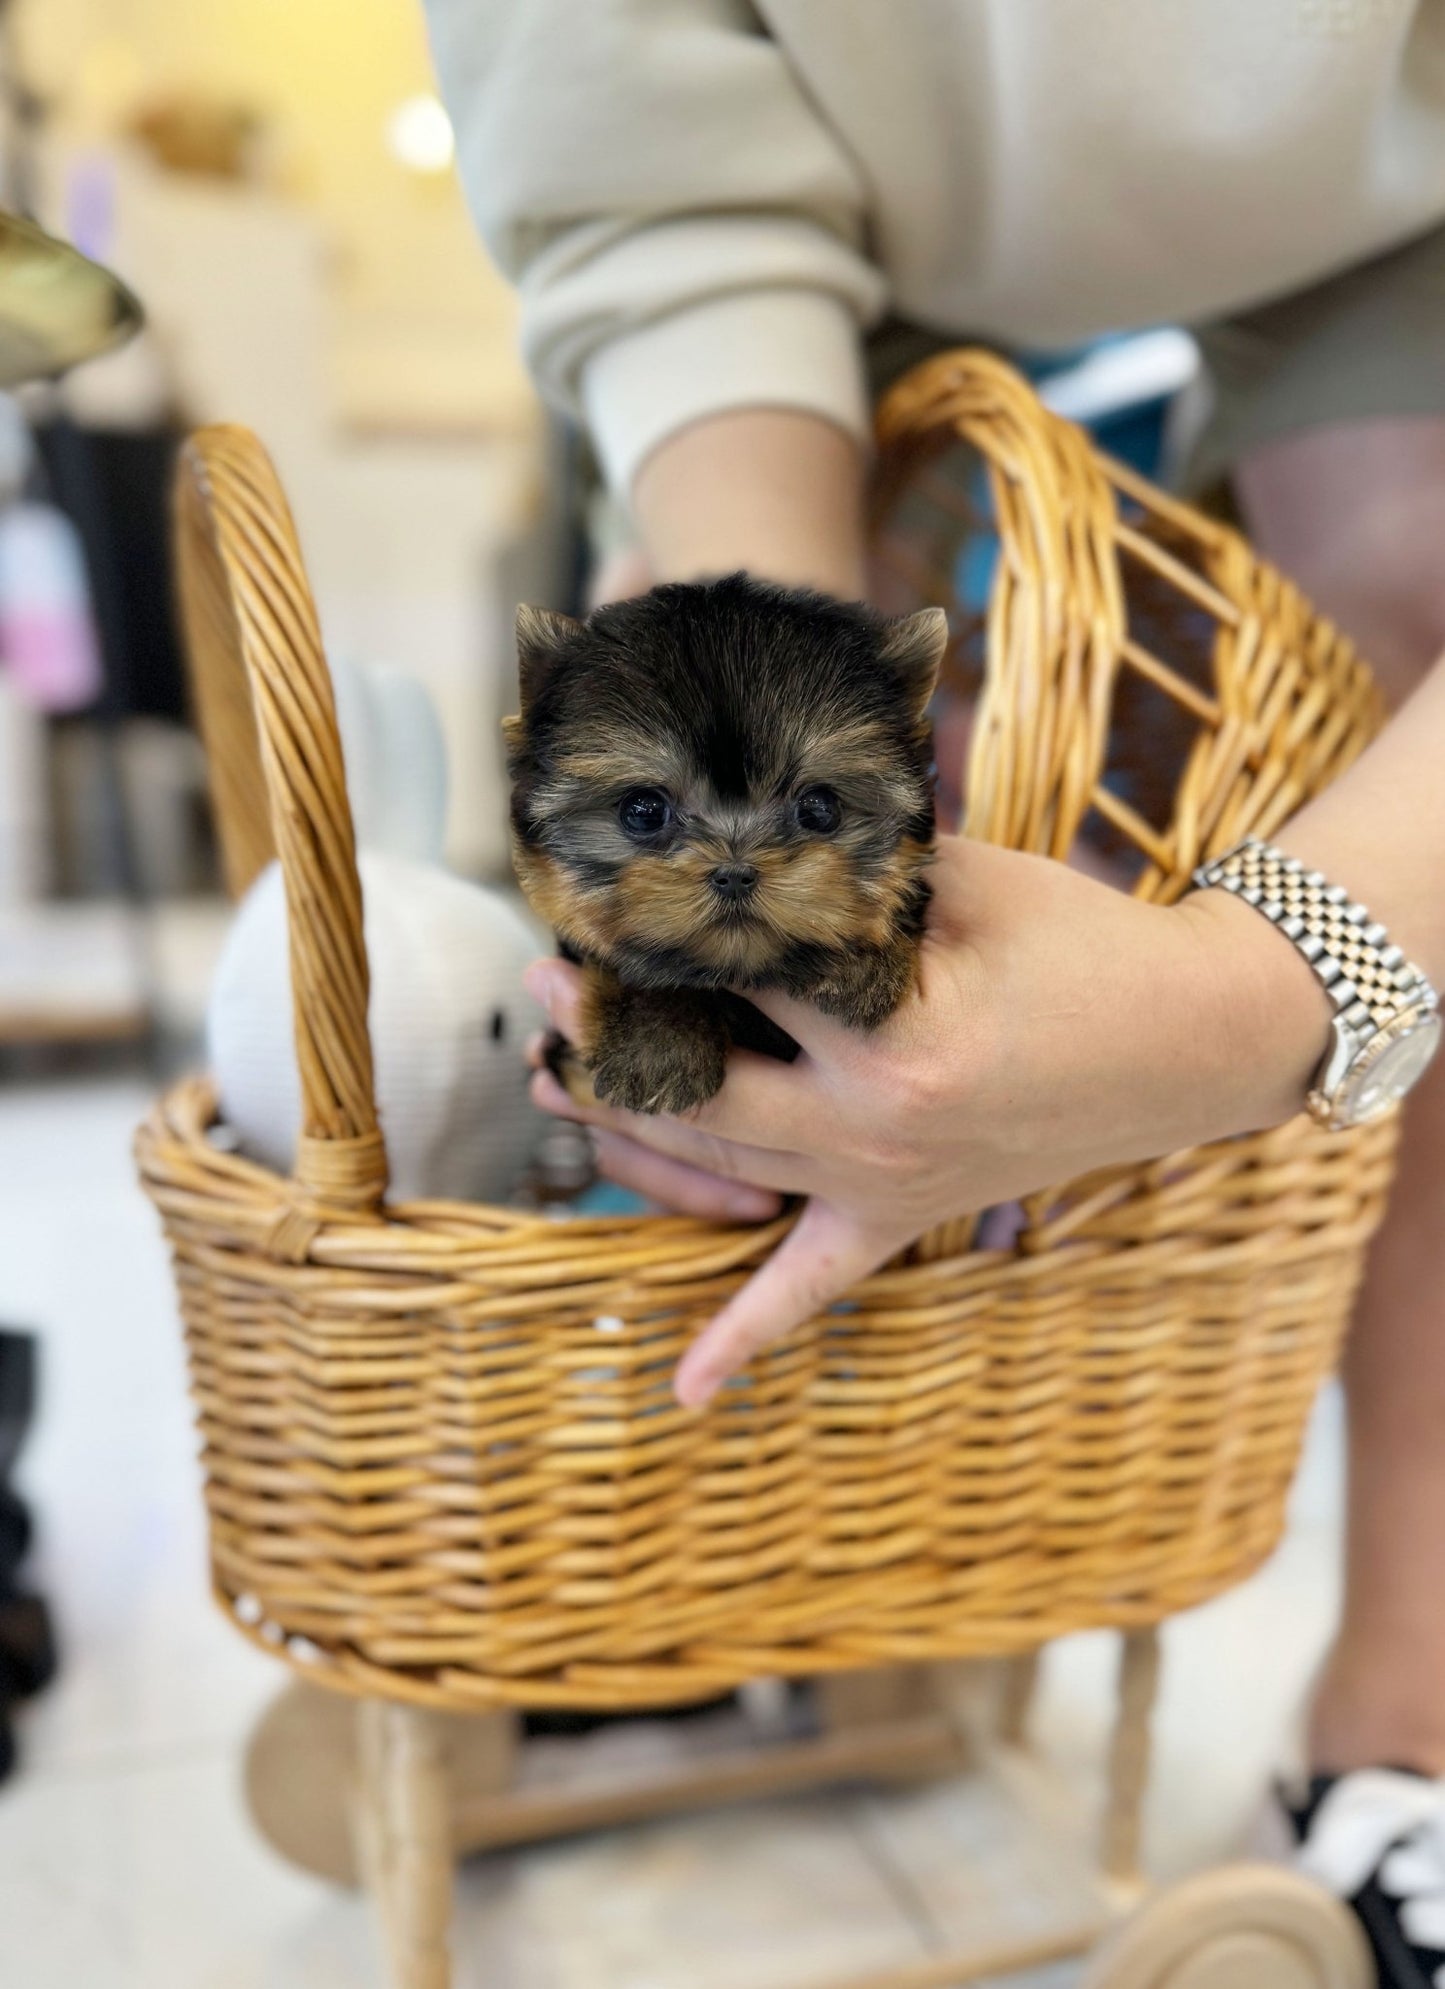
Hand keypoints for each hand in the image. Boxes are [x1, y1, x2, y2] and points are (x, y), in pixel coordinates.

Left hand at [525, 836, 1329, 1407]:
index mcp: (892, 1039)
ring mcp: (883, 1189)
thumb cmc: (1084, 944)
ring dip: (628, 1135)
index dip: (662, 938)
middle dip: (610, 1037)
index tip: (597, 903)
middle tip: (544, 985)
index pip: (740, 982)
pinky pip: (814, 1289)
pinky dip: (747, 1336)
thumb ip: (855, 866)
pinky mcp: (901, 1220)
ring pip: (720, 1171)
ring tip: (551, 1082)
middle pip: (700, 1086)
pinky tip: (687, 1390)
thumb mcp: (970, 882)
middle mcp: (874, 1131)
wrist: (1194, 1042)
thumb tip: (740, 836)